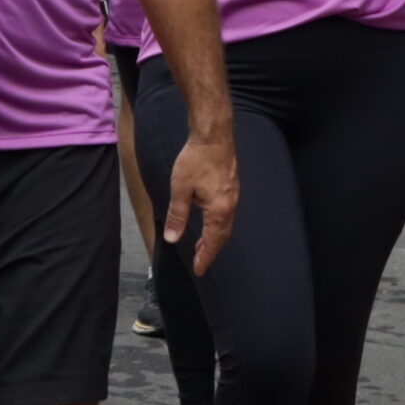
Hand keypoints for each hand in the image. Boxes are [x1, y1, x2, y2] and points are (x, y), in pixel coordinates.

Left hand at [164, 128, 239, 274]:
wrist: (213, 134)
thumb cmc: (197, 159)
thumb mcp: (180, 189)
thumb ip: (177, 216)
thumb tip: (172, 237)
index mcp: (218, 209)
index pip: (212, 242)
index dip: (205, 257)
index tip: (199, 270)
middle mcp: (230, 205)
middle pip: (222, 236)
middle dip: (211, 251)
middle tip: (199, 262)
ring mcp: (232, 195)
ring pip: (225, 225)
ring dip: (214, 238)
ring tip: (201, 246)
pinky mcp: (231, 186)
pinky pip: (226, 213)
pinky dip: (217, 224)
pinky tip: (209, 221)